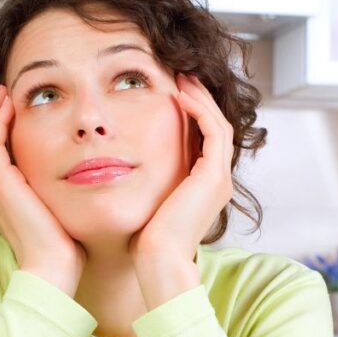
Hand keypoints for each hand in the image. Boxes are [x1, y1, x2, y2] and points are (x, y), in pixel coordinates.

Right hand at [0, 85, 84, 295]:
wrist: (53, 268)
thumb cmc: (63, 247)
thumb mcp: (57, 211)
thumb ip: (57, 193)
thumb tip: (80, 179)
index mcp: (4, 196)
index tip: (13, 109)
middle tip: (3, 92)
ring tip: (4, 92)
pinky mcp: (2, 183)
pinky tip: (11, 105)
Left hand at [131, 74, 234, 307]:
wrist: (156, 262)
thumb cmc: (143, 241)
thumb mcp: (145, 202)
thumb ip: (144, 181)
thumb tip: (119, 164)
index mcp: (203, 187)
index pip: (203, 138)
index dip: (190, 112)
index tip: (169, 91)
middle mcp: (217, 181)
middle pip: (214, 126)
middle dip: (198, 98)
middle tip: (179, 74)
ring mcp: (219, 179)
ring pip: (217, 123)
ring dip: (199, 97)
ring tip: (180, 76)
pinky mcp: (213, 177)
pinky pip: (213, 131)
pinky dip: (198, 110)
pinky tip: (178, 95)